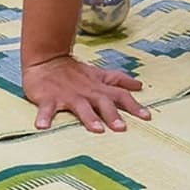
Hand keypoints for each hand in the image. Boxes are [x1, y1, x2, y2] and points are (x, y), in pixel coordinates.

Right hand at [20, 52, 150, 132]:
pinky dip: (44, 117)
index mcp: (98, 87)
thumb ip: (118, 80)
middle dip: (113, 114)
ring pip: (80, 107)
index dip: (133, 105)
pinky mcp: (48, 98)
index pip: (120, 94)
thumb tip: (139, 85)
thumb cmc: (75, 72)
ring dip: (89, 117)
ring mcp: (67, 95)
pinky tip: (42, 126)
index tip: (146, 117)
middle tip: (122, 128)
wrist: (46, 59)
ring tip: (96, 130)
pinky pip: (46, 109)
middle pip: (103, 102)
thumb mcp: (98, 74)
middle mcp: (86, 92)